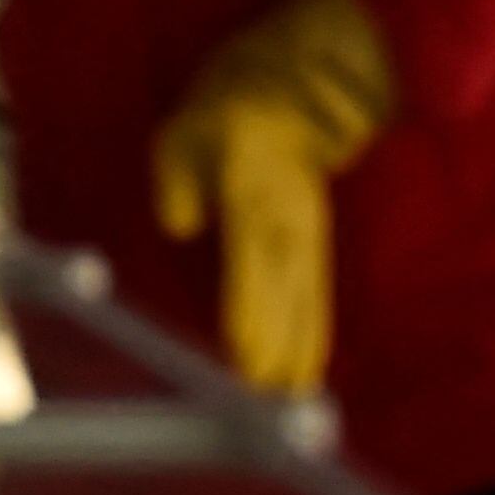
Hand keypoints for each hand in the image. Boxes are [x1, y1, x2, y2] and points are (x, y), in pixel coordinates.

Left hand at [149, 0, 394, 398]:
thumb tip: (179, 225)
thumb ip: (178, 179)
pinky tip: (306, 373)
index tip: (245, 352)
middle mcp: (287, 220)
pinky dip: (312, 335)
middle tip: (266, 400)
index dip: (249, 306)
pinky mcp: (313, 245)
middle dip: (276, 347)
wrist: (291, 92)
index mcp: (253, 191)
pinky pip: (315, 296)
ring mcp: (306, 235)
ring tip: (290, 402)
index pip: (252, 257)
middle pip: (285, 293)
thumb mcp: (184, 131)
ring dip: (298, 352)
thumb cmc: (224, 115)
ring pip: (305, 301)